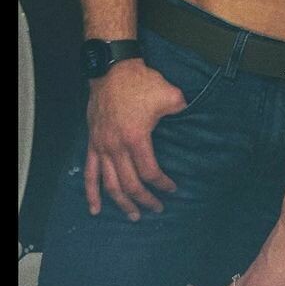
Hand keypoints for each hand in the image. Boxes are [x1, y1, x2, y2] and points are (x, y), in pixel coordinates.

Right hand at [85, 59, 184, 219]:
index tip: (173, 189)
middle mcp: (117, 147)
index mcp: (136, 139)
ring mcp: (102, 147)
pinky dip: (91, 193)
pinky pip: (90, 173)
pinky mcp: (93, 143)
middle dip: (144, 200)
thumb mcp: (170, 95)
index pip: (150, 171)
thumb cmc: (141, 82)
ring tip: (133, 216)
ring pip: (110, 184)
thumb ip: (182, 110)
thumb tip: (194, 116)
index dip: (163, 184)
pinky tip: (95, 209)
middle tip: (157, 209)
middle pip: (130, 183)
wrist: (112, 70)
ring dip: (121, 203)